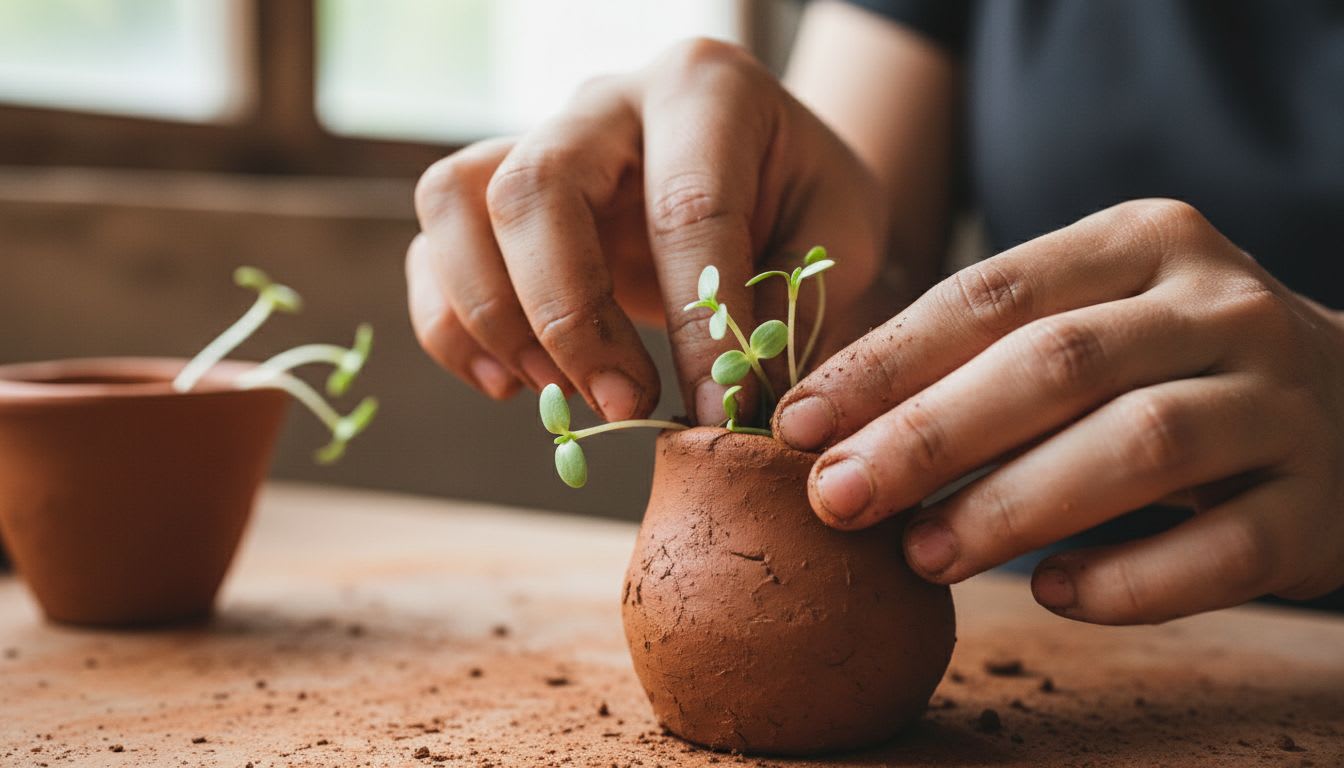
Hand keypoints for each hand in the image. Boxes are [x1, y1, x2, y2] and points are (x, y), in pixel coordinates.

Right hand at [407, 38, 884, 423]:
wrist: (760, 170)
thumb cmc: (799, 199)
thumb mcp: (837, 235)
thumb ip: (792, 304)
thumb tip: (742, 404)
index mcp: (704, 88)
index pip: (685, 207)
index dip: (697, 323)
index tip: (717, 414)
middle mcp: (604, 101)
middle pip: (537, 188)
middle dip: (570, 315)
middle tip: (622, 404)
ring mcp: (535, 137)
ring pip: (458, 200)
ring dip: (493, 315)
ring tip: (554, 395)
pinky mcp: (494, 191)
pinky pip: (434, 246)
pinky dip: (450, 325)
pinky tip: (510, 385)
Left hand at [773, 199, 1343, 623]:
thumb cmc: (1166, 364)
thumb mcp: (1088, 322)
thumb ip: (980, 357)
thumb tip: (827, 432)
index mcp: (1142, 242)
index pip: (992, 293)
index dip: (885, 361)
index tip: (796, 423)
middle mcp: (1220, 305)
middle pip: (1057, 364)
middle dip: (929, 435)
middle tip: (836, 497)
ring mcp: (1280, 401)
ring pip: (1139, 446)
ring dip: (1014, 509)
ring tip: (920, 555)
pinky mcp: (1318, 503)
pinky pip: (1223, 549)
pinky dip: (1131, 581)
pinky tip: (1054, 595)